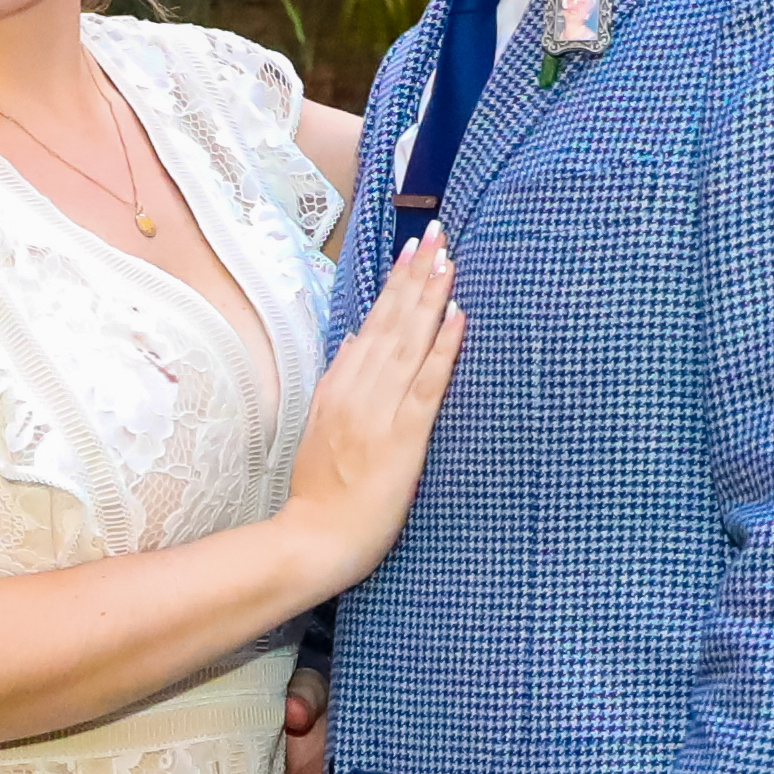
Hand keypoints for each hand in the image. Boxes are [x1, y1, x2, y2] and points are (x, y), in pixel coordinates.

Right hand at [280, 232, 464, 590]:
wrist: (314, 540)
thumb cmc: (320, 495)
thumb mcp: (319, 431)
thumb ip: (338, 387)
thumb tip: (353, 345)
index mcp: (338, 389)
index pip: (371, 326)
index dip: (394, 286)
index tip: (412, 251)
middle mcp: (356, 392)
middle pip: (390, 322)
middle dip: (416, 275)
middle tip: (437, 233)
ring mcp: (378, 413)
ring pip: (408, 343)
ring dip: (431, 298)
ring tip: (449, 260)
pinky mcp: (401, 439)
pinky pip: (427, 386)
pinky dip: (443, 350)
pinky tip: (459, 319)